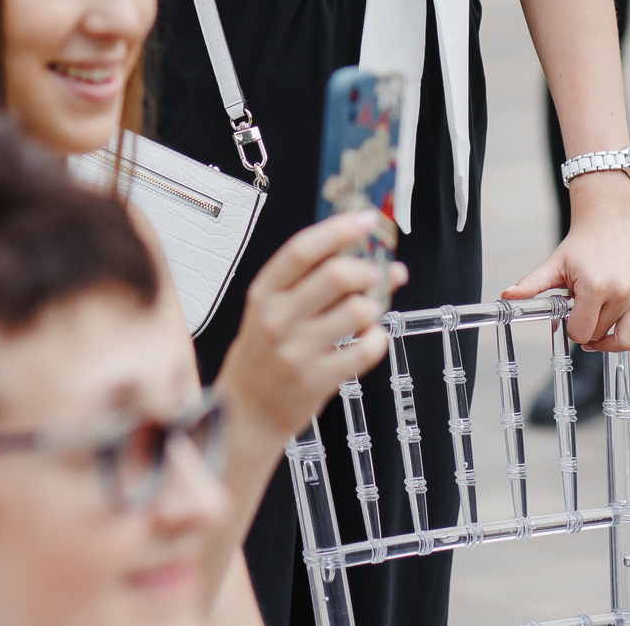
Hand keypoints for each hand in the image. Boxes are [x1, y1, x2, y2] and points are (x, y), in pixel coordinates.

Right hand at [215, 212, 406, 440]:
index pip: (302, 249)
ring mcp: (296, 350)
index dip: (339, 229)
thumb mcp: (275, 309)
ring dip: (373, 306)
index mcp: (265, 293)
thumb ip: (317, 283)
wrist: (248, 410)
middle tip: (372, 275)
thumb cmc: (266, 353)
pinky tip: (368, 340)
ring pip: (358, 310)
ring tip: (366, 313)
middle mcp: (277, 318)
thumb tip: (381, 262)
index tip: (367, 219)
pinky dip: (378, 339)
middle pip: (336, 274)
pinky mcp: (317, 379)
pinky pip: (367, 349)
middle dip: (366, 269)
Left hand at [500, 180, 629, 362]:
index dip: (572, 331)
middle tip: (583, 323)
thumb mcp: (555, 264)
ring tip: (602, 337)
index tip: (569, 320)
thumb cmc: (581, 244)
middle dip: (589, 334)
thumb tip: (506, 296)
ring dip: (612, 345)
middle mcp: (621, 291)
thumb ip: (532, 284)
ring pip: (628, 339)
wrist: (610, 218)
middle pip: (602, 335)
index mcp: (594, 286)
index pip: (580, 332)